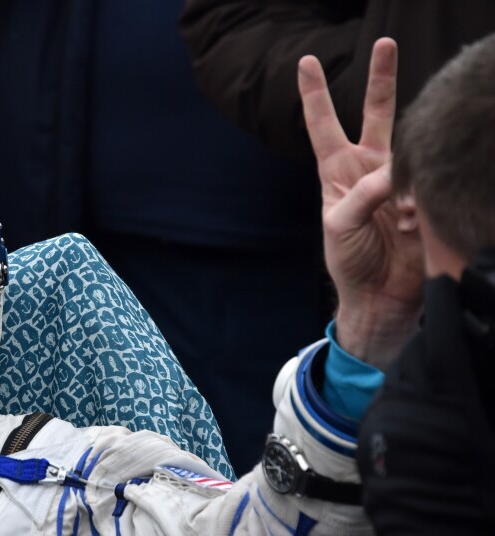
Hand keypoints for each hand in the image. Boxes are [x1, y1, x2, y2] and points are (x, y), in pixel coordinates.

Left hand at [299, 38, 423, 368]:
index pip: (324, 125)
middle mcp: (370, 168)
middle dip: (381, 77)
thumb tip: (392, 172)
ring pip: (410, 141)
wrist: (380, 296)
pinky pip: (429, 180)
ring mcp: (400, 179)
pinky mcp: (425, 195)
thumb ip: (362, 195)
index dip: (315, 95)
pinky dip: (421, 197)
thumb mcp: (340, 225)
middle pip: (376, 113)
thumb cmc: (349, 260)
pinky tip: (413, 221)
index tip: (305, 63)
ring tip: (398, 210)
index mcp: (338, 172)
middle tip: (386, 41)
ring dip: (409, 157)